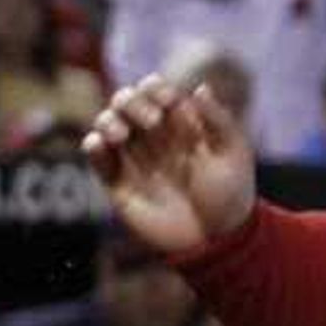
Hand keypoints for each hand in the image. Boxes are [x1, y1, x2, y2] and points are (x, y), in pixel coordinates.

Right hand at [81, 76, 261, 254]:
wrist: (216, 238)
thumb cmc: (231, 193)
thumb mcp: (233, 152)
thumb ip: (217, 119)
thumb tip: (200, 87)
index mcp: (182, 124)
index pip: (158, 92)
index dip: (156, 89)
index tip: (168, 101)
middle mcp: (155, 137)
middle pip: (127, 103)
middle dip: (131, 101)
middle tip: (153, 121)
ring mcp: (135, 159)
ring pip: (107, 125)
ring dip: (109, 120)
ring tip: (122, 135)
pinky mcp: (118, 184)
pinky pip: (97, 159)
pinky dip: (92, 146)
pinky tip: (101, 144)